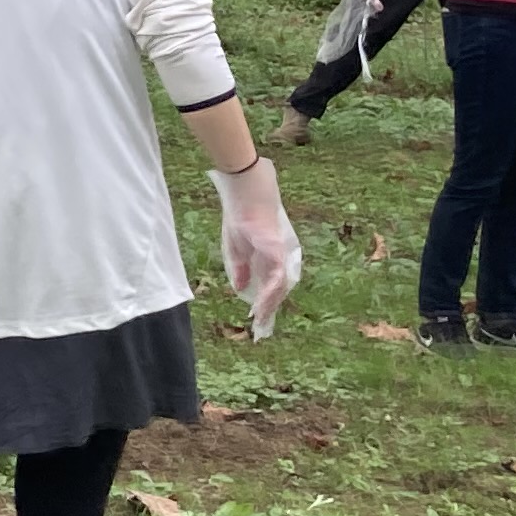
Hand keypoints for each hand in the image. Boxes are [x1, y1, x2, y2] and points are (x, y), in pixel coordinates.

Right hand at [210, 155, 300, 338]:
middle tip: (262, 330)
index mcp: (269, 253)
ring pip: (281, 286)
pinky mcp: (276, 248)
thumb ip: (240, 266)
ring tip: (261, 323)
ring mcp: (280, 252)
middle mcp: (279, 255)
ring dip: (270, 306)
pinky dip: (269, 292)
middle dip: (269, 310)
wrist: (244, 185)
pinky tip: (261, 305)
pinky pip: (277, 276)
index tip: (258, 320)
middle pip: (279, 288)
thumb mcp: (235, 243)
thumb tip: (241, 289)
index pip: (271, 282)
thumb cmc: (239, 208)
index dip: (265, 302)